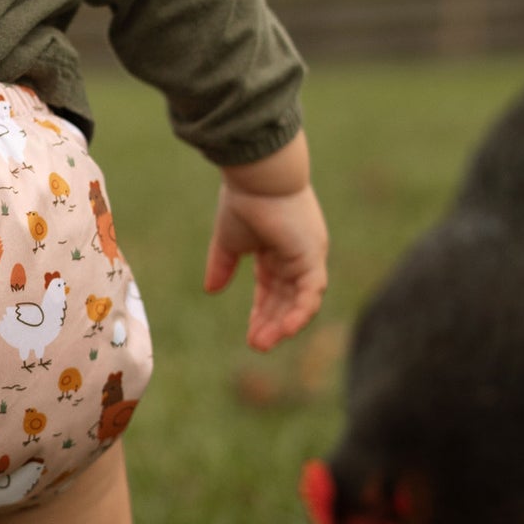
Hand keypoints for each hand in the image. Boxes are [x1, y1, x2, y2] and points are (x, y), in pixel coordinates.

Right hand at [204, 179, 328, 351]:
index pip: (272, 291)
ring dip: (283, 323)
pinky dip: (300, 311)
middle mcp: (297, 257)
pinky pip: (312, 292)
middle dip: (270, 323)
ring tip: (264, 343)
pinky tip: (285, 329)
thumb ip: (222, 266)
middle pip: (286, 299)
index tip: (250, 336)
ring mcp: (308, 257)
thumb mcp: (228, 242)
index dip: (261, 314)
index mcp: (278, 252)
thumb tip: (212, 290)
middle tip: (257, 346)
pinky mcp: (312, 256)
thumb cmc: (243, 201)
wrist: (256, 177)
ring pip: (300, 300)